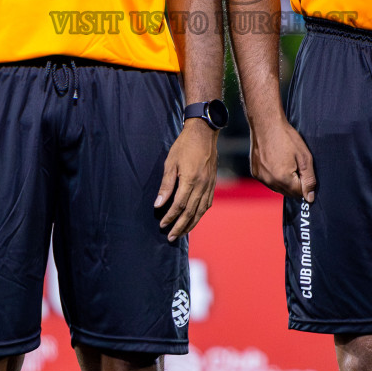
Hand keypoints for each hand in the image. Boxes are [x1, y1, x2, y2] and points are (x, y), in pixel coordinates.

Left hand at [155, 119, 218, 241]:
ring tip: (181, 233)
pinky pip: (207, 204)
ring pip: (200, 211)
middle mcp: (202, 185)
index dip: (170, 217)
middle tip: (171, 237)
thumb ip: (165, 185)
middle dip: (180, 226)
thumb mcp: (170, 162)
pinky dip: (200, 214)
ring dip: (191, 224)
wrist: (204, 133)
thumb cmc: (184, 146)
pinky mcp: (213, 184)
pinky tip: (194, 218)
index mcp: (190, 180)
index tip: (162, 225)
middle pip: (190, 212)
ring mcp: (209, 185)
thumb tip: (158, 204)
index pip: (179, 205)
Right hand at [249, 114, 316, 201]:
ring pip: (278, 188)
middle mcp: (270, 182)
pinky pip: (268, 181)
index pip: (299, 194)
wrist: (266, 124)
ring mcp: (261, 178)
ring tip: (285, 161)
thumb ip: (309, 179)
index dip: (305, 183)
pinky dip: (274, 176)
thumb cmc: (287, 137)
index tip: (303, 169)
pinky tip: (275, 161)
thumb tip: (310, 198)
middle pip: (288, 193)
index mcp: (283, 179)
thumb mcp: (304, 157)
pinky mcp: (255, 173)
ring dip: (284, 181)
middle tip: (295, 164)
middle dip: (295, 183)